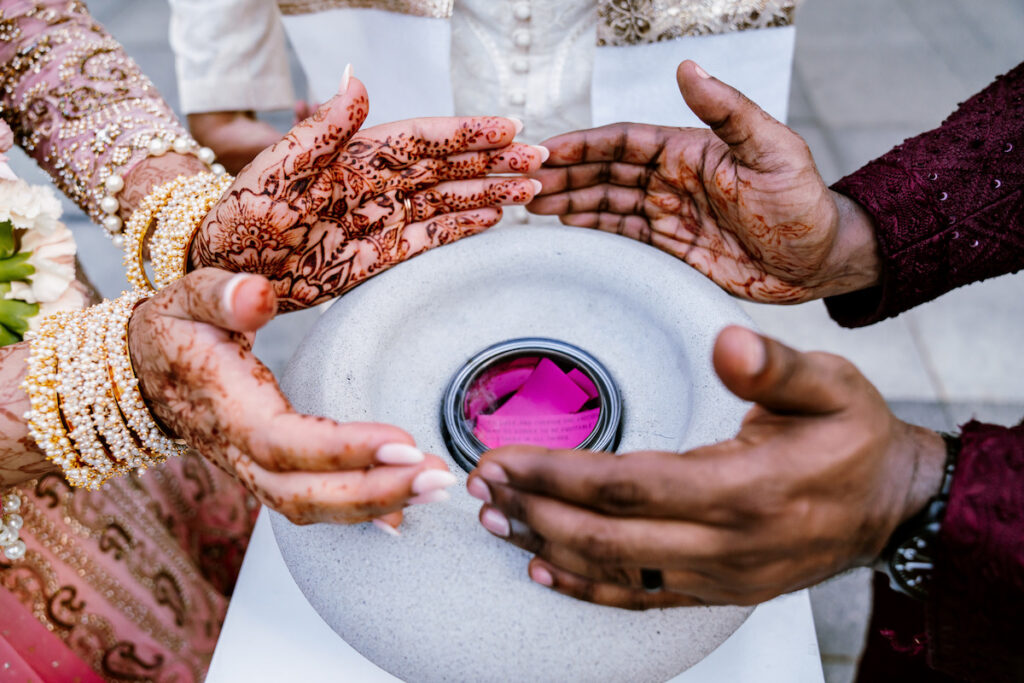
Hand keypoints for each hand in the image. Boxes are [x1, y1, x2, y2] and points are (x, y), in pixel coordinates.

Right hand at [129, 267, 454, 525]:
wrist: (143, 371)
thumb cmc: (174, 329)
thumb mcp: (186, 296)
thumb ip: (221, 294)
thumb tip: (257, 295)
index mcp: (224, 408)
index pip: (284, 442)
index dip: (342, 450)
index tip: (404, 442)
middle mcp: (237, 452)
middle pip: (303, 495)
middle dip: (374, 493)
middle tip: (439, 477)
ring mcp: (251, 469)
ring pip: (310, 508)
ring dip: (377, 504)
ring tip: (437, 486)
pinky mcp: (268, 472)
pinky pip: (312, 505)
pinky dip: (360, 512)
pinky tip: (406, 508)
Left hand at [192, 70, 544, 310]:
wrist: (220, 268)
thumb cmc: (238, 215)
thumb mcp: (277, 168)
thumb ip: (322, 127)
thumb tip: (356, 75)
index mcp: (355, 156)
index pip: (423, 138)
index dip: (468, 133)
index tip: (509, 127)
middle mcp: (375, 184)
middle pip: (447, 168)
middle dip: (493, 162)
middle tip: (539, 160)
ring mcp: (379, 220)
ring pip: (446, 202)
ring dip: (487, 193)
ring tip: (529, 190)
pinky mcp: (376, 257)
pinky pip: (427, 239)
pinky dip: (460, 229)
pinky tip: (488, 220)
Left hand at [467, 326, 946, 607]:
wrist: (892, 507)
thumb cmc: (856, 440)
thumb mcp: (831, 386)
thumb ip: (774, 367)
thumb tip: (726, 343)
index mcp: (748, 488)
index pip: (630, 485)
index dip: (559, 474)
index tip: (508, 456)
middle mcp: (728, 543)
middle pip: (608, 534)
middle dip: (535, 508)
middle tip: (482, 485)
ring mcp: (722, 575)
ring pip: (616, 570)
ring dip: (546, 545)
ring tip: (494, 519)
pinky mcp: (718, 589)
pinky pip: (641, 597)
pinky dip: (585, 586)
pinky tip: (543, 569)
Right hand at [529, 61, 879, 303]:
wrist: (820, 262)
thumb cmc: (804, 204)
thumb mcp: (772, 150)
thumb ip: (728, 111)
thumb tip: (688, 67)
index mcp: (689, 151)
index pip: (624, 142)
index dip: (585, 145)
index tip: (549, 148)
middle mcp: (672, 180)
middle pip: (605, 173)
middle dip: (565, 176)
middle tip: (526, 183)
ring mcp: (668, 215)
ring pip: (607, 205)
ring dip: (571, 203)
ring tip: (533, 206)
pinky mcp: (671, 250)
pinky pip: (623, 237)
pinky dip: (593, 232)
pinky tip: (567, 230)